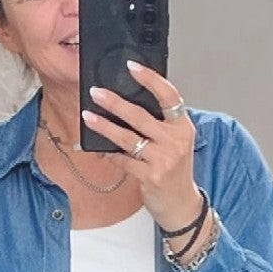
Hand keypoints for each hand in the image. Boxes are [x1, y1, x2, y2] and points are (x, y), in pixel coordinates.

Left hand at [81, 62, 206, 231]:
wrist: (181, 204)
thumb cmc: (175, 170)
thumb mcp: (176, 143)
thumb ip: (160, 124)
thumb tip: (128, 103)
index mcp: (183, 127)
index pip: (169, 96)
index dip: (150, 79)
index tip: (132, 67)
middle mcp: (175, 141)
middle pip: (140, 116)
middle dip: (115, 103)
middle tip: (97, 92)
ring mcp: (163, 160)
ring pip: (127, 138)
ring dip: (104, 126)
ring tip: (88, 117)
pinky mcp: (150, 177)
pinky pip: (123, 160)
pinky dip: (109, 154)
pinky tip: (98, 148)